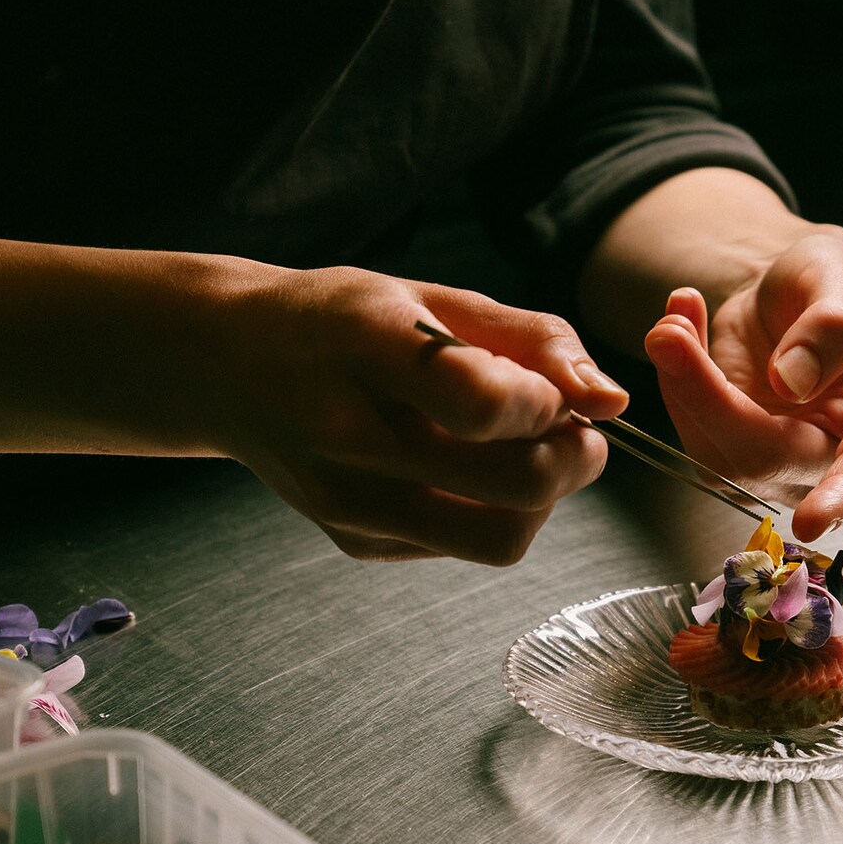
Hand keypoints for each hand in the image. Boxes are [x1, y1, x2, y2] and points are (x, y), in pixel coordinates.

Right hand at [215, 267, 628, 563]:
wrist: (229, 364)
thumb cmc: (344, 321)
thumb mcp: (433, 295)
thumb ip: (533, 339)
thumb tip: (612, 400)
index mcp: (363, 347)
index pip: (482, 404)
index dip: (546, 404)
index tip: (549, 388)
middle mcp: (346, 434)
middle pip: (516, 486)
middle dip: (572, 459)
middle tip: (569, 427)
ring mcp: (346, 501)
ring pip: (500, 538)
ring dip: (543, 500)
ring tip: (526, 452)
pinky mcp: (354, 542)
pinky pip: (464, 547)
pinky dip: (493, 513)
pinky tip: (465, 470)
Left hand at [642, 227, 842, 541]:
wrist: (791, 289)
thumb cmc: (832, 284)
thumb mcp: (838, 274)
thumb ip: (827, 325)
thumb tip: (791, 383)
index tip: (812, 521)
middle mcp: (834, 451)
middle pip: (767, 458)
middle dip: (708, 399)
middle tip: (670, 333)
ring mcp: (780, 459)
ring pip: (716, 454)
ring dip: (681, 384)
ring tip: (677, 318)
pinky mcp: (733, 449)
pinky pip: (692, 430)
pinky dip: (674, 377)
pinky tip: (680, 325)